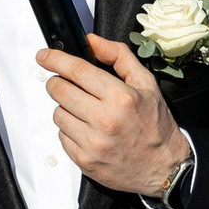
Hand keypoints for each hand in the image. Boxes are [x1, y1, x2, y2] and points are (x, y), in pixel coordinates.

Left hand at [40, 35, 188, 196]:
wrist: (164, 166)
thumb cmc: (156, 126)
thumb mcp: (146, 83)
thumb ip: (118, 56)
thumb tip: (92, 41)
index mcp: (120, 98)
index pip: (76, 70)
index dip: (55, 59)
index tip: (44, 56)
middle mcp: (104, 120)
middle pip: (60, 91)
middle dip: (57, 82)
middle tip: (64, 83)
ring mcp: (92, 143)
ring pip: (57, 114)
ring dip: (65, 108)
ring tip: (84, 111)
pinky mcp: (84, 160)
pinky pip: (62, 136)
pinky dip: (70, 130)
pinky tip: (87, 130)